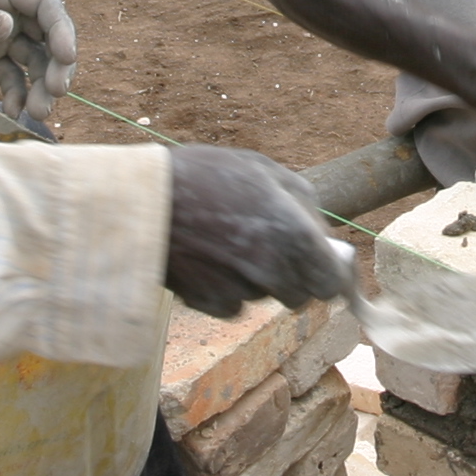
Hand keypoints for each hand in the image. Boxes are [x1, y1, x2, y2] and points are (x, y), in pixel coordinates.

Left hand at [0, 0, 76, 127]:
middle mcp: (5, 10)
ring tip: (37, 114)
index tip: (67, 56)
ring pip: (32, 61)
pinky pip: (9, 78)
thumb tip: (7, 26)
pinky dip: (14, 95)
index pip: (44, 4)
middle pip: (46, 37)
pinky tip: (11, 114)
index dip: (61, 29)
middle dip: (56, 66)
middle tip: (55, 93)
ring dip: (39, 87)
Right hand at [163, 145, 350, 317]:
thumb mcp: (264, 171)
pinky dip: (227, 289)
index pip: (333, 284)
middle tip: (270, 244)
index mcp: (294, 237)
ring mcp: (240, 292)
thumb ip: (304, 205)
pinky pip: (233, 305)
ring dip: (258, 279)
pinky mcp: (209, 304)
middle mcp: (272, 271)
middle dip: (294, 275)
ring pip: (265, 297)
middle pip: (301, 296)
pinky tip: (209, 258)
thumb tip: (325, 236)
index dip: (330, 274)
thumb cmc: (205, 176)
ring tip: (228, 242)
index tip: (322, 261)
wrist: (142, 200)